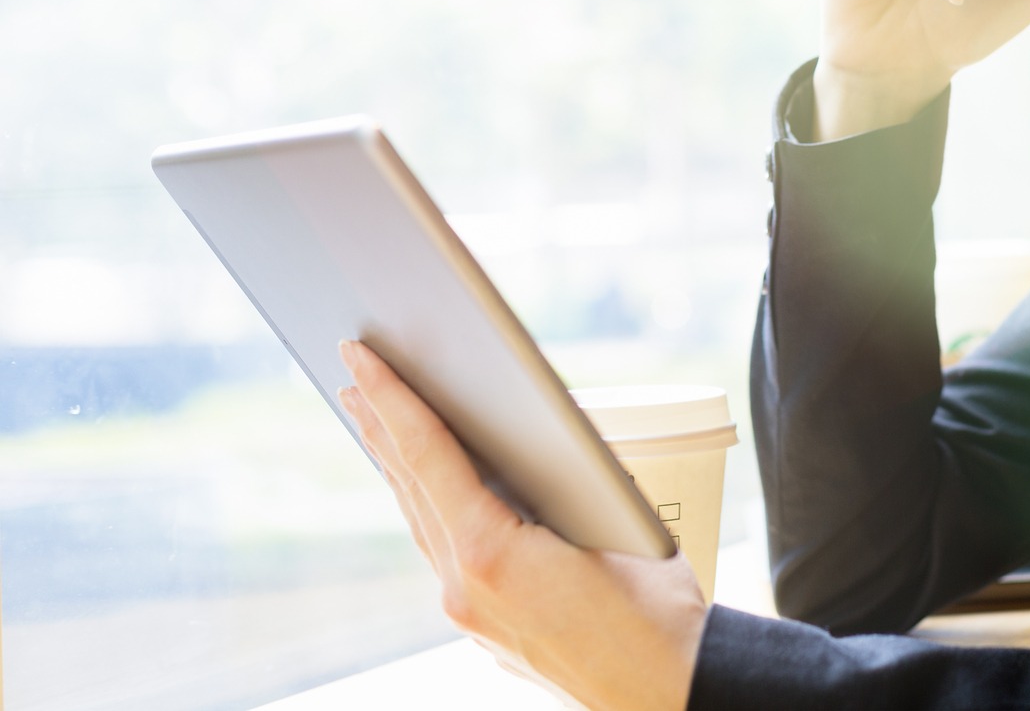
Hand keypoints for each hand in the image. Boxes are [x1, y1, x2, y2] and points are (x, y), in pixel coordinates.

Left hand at [337, 341, 705, 710]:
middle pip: (413, 488)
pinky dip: (431, 509)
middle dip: (382, 425)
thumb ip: (564, 480)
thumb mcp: (618, 521)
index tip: (362, 357)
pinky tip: (433, 494)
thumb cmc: (659, 613)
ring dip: (400, 467)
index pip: (429, 455)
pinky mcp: (488, 631)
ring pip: (424, 524)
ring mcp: (471, 616)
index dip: (394, 398)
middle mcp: (465, 589)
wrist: (669, 692)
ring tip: (377, 422)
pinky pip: (445, 555)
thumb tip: (536, 438)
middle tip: (355, 373)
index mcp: (491, 554)